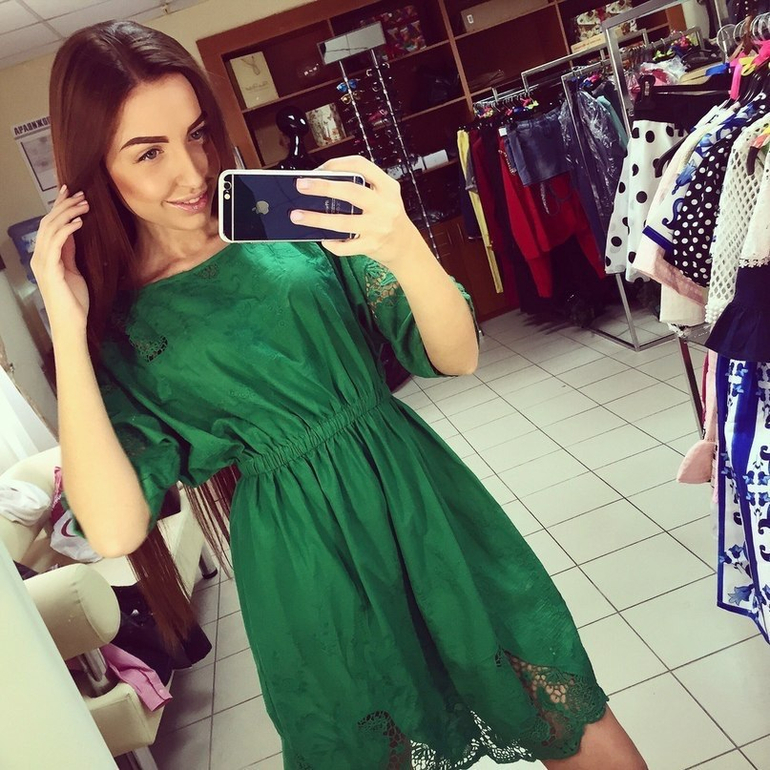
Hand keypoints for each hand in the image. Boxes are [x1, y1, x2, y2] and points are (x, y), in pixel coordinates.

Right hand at [30, 185, 90, 331]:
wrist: (71, 323)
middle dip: (63, 205)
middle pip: (48, 222)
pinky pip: (56, 243)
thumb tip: (73, 233)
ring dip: (68, 213)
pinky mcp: (50, 270)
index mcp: (44, 257)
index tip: (70, 192)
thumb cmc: (74, 301)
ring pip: (50, 229)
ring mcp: (42, 263)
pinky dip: (67, 229)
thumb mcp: (73, 270)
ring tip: (84, 204)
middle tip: (81, 194)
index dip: (58, 207)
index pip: (49, 225)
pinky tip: (79, 222)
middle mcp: (39, 257)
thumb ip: (69, 252)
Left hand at [291, 155, 419, 266]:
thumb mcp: (384, 195)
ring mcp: (379, 227)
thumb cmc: (388, 217)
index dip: (337, 164)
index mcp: (388, 187)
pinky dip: (332, 243)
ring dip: (316, 219)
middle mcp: (385, 206)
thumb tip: (321, 184)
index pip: (361, 165)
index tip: (318, 169)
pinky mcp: (372, 246)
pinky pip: (345, 246)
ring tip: (297, 215)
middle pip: (350, 191)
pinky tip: (324, 239)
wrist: (406, 247)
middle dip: (323, 187)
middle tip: (300, 185)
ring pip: (342, 222)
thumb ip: (361, 187)